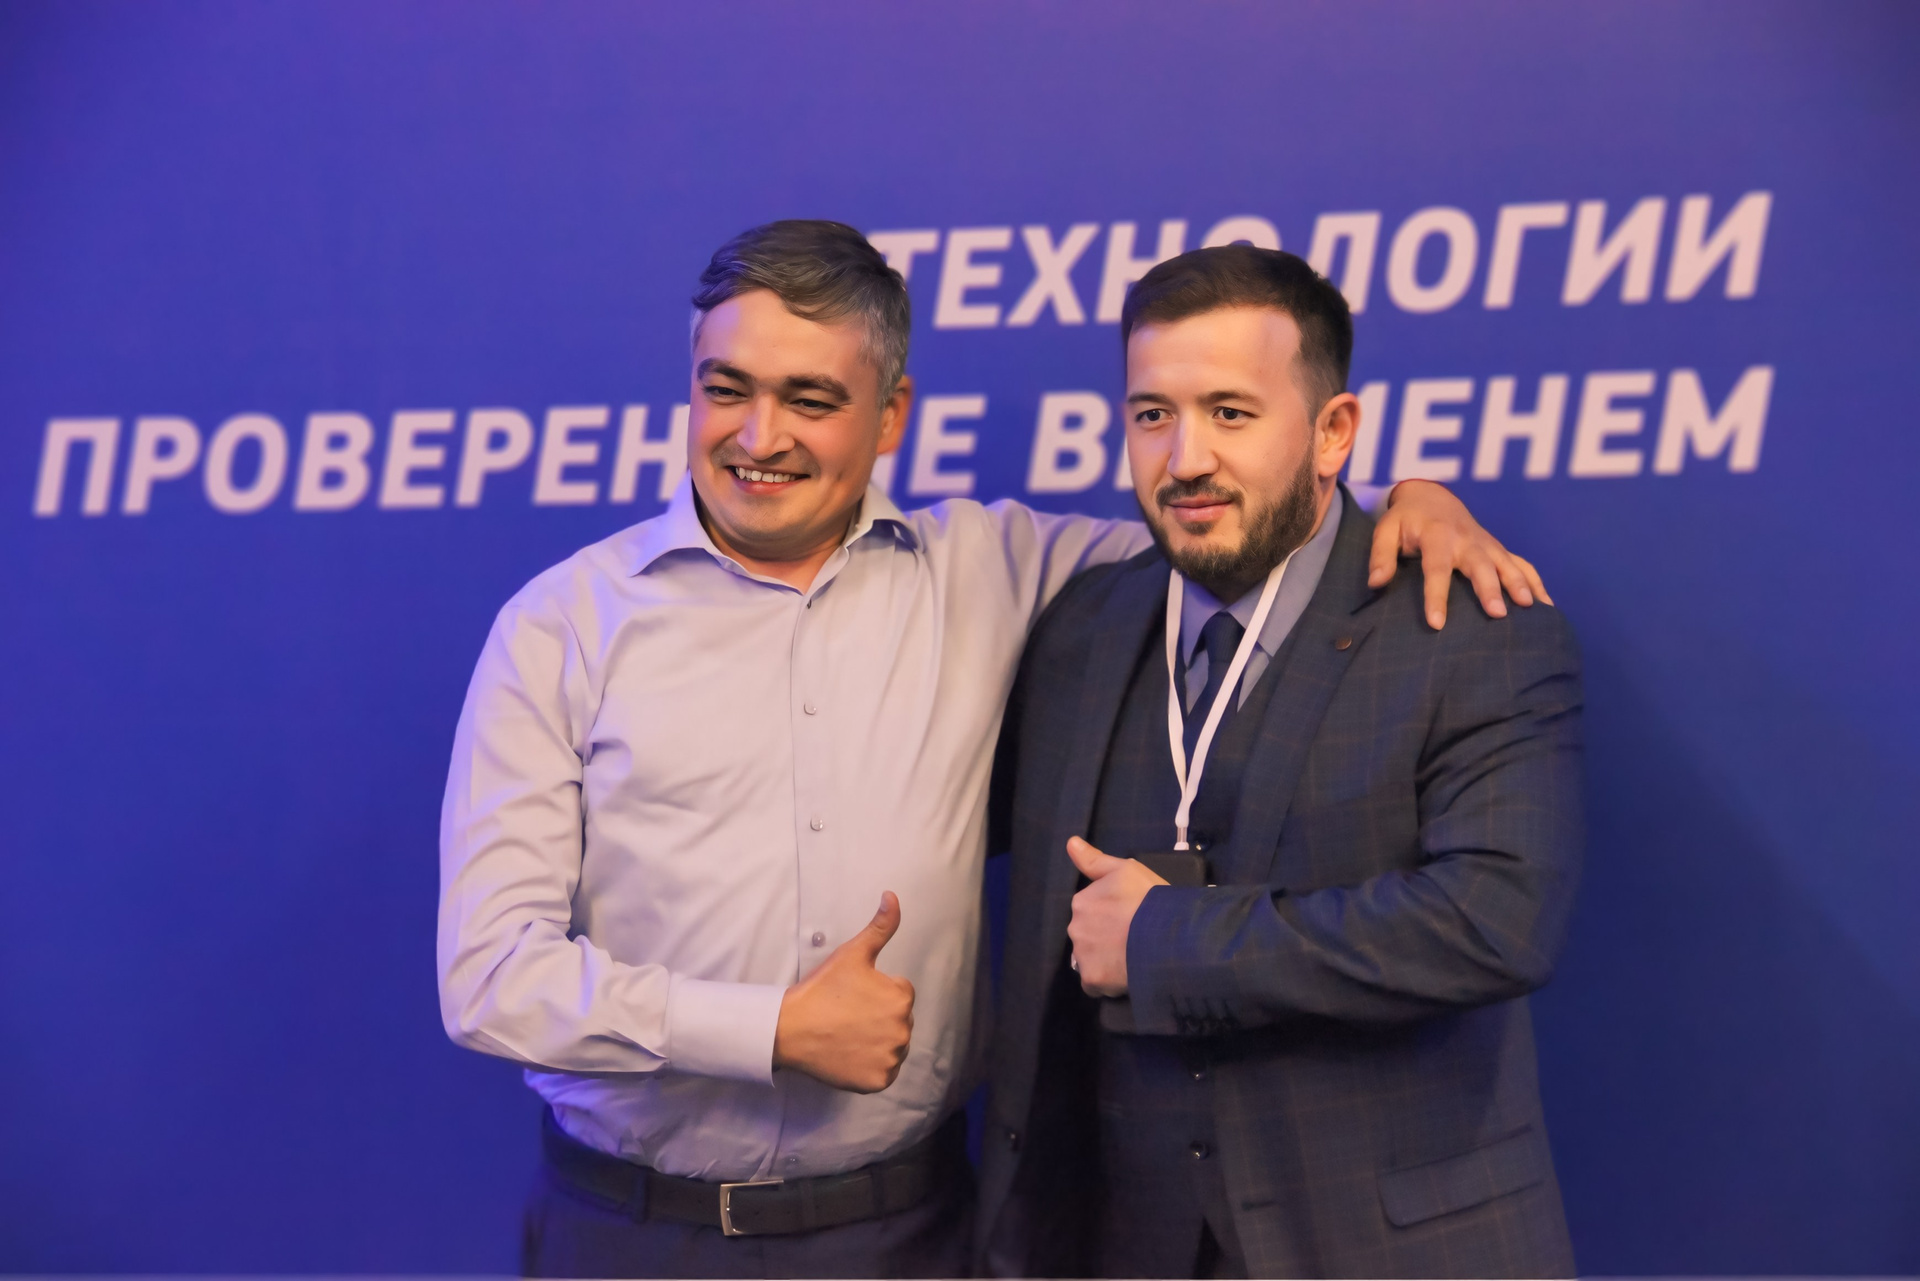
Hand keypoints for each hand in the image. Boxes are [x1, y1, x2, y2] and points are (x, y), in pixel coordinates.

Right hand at [773, 893, 914, 1092]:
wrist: (790, 1029)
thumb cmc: (821, 989)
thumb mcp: (853, 953)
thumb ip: (881, 926)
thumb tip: (893, 896)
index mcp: (902, 997)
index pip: (899, 995)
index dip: (874, 994)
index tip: (852, 997)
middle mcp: (904, 1029)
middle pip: (897, 1022)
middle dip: (877, 1018)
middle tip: (847, 1016)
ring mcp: (891, 1058)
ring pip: (892, 1047)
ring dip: (876, 1042)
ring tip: (847, 1035)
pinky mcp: (878, 1081)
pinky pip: (883, 1073)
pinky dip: (869, 1067)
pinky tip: (849, 1054)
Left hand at [1065, 837, 1166, 997]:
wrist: (1165, 936)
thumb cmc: (1149, 899)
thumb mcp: (1126, 870)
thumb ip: (1095, 860)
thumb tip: (1070, 843)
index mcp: (1081, 901)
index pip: (1090, 911)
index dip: (1110, 916)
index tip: (1129, 918)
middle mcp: (1075, 928)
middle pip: (1087, 936)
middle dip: (1104, 938)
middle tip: (1132, 940)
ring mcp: (1082, 956)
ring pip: (1089, 960)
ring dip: (1104, 961)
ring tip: (1131, 959)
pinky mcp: (1092, 980)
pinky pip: (1095, 984)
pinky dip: (1106, 983)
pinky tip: (1125, 976)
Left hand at [1370, 479, 1552, 629]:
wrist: (1431, 496)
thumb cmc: (1406, 519)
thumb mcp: (1385, 530)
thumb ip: (1380, 556)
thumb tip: (1376, 583)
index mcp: (1437, 535)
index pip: (1436, 568)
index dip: (1436, 596)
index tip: (1437, 624)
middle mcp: (1466, 539)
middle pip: (1480, 565)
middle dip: (1490, 589)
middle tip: (1497, 614)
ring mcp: (1487, 544)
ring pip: (1507, 563)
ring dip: (1519, 584)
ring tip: (1530, 608)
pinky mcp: (1498, 549)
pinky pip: (1521, 564)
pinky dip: (1536, 583)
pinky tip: (1547, 606)